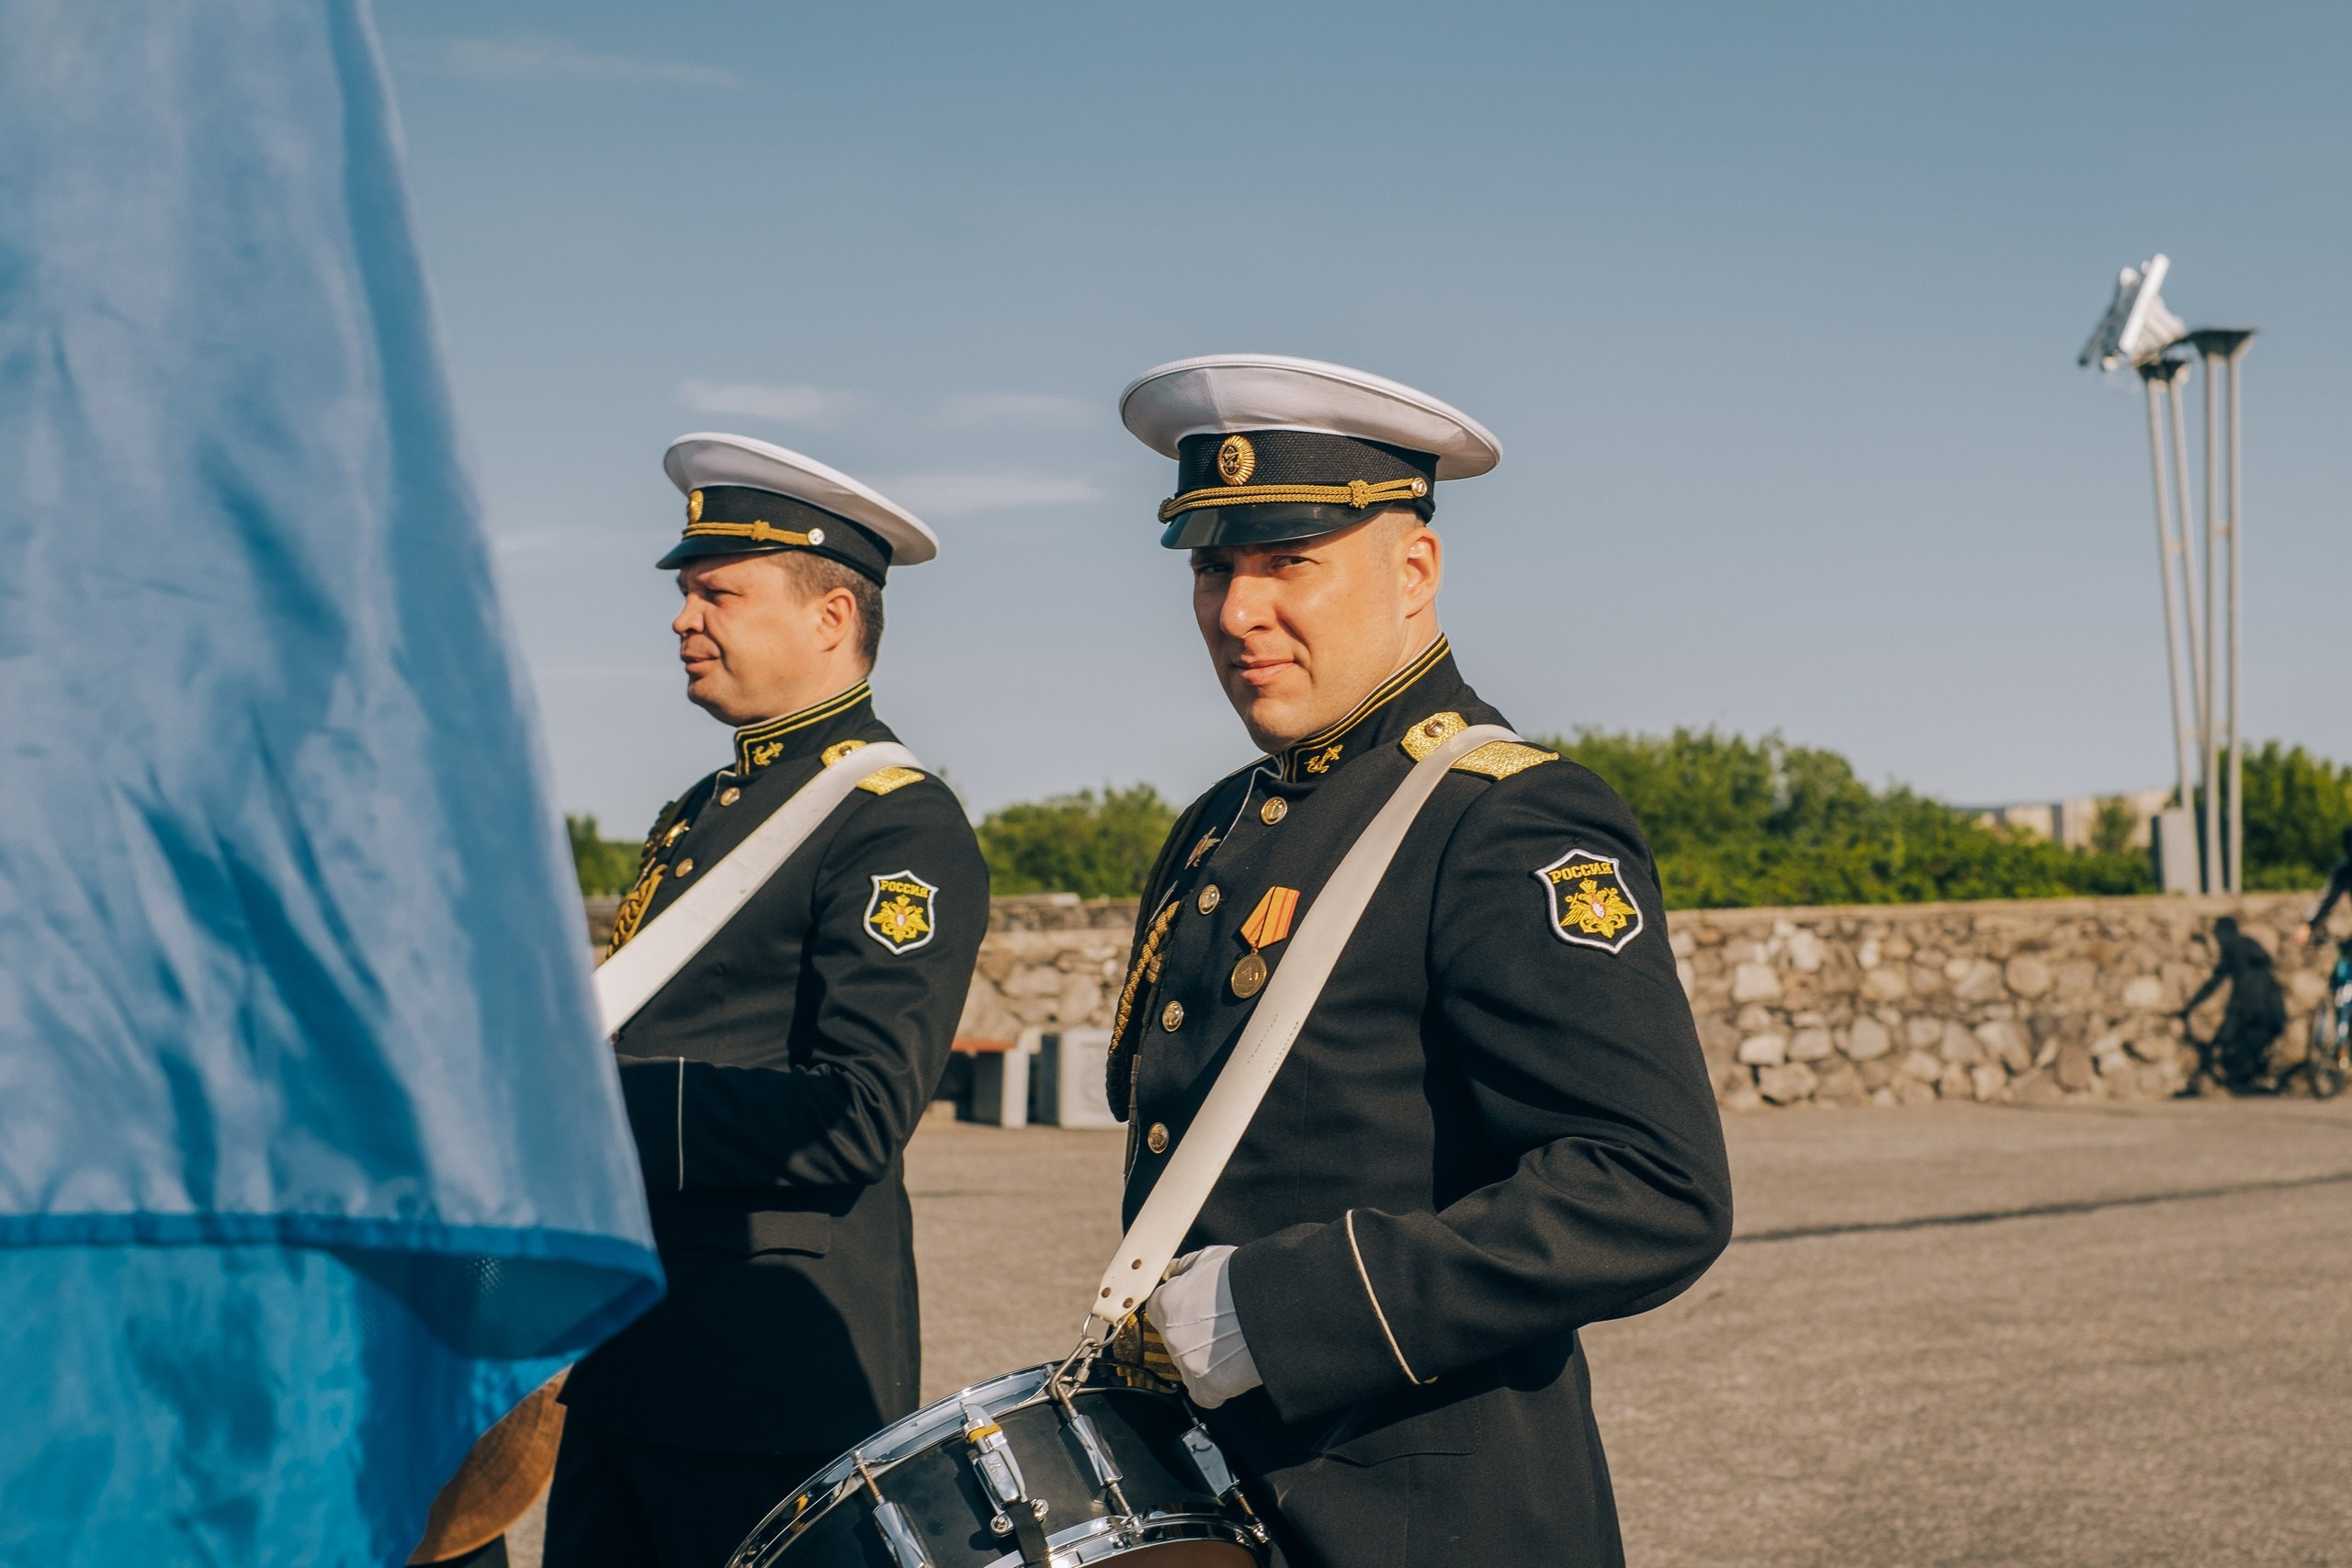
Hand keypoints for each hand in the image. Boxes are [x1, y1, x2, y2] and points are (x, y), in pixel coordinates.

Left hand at [1144, 1245, 1261, 1409]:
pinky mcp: (1207, 1387)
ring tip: (1233, 1342)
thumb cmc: (1245, 1279)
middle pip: (1174, 1338)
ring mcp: (1187, 1364)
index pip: (1159, 1308)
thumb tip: (1173, 1270)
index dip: (1180, 1306)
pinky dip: (1217, 1384)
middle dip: (1193, 1332)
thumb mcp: (1211, 1257)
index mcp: (1166, 1303)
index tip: (1197, 1307)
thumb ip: (1185, 1265)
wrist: (1276, 1307)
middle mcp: (1171, 1335)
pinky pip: (1204, 1393)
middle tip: (1220, 1324)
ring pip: (1189, 1365)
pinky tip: (1234, 1365)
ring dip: (1205, 1358)